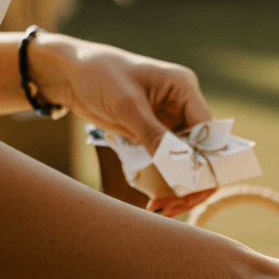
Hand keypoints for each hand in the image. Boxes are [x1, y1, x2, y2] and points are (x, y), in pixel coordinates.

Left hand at [29, 32, 215, 216]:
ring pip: (184, 162)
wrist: (68, 71)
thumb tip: (179, 166)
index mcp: (184, 89)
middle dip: (190, 182)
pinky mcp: (153, 135)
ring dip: (176, 187)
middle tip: (173, 206)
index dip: (205, 162)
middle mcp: (183, 107)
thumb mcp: (126, 105)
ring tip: (160, 207)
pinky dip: (161, 182)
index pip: (209, 132)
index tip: (189, 188)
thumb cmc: (98, 74)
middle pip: (201, 152)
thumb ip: (153, 134)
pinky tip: (153, 199)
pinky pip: (166, 163)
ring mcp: (169, 122)